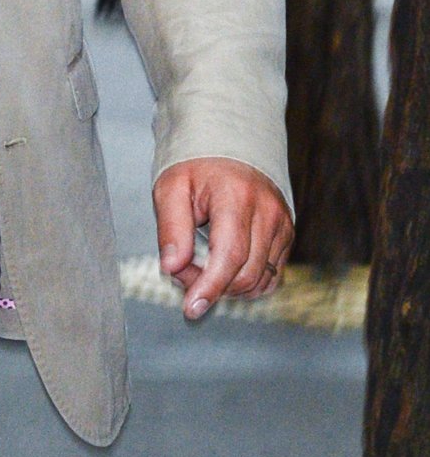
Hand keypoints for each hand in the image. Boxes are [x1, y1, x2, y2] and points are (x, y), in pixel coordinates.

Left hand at [153, 158, 292, 321]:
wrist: (229, 148)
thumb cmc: (197, 167)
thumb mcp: (170, 189)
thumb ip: (171, 228)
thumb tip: (172, 267)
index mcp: (237, 196)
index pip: (230, 255)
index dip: (210, 287)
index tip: (192, 308)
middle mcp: (267, 211)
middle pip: (246, 273)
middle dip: (211, 286)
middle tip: (183, 273)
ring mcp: (281, 224)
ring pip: (260, 280)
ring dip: (227, 287)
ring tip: (201, 268)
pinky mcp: (286, 235)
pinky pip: (270, 275)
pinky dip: (245, 283)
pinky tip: (224, 272)